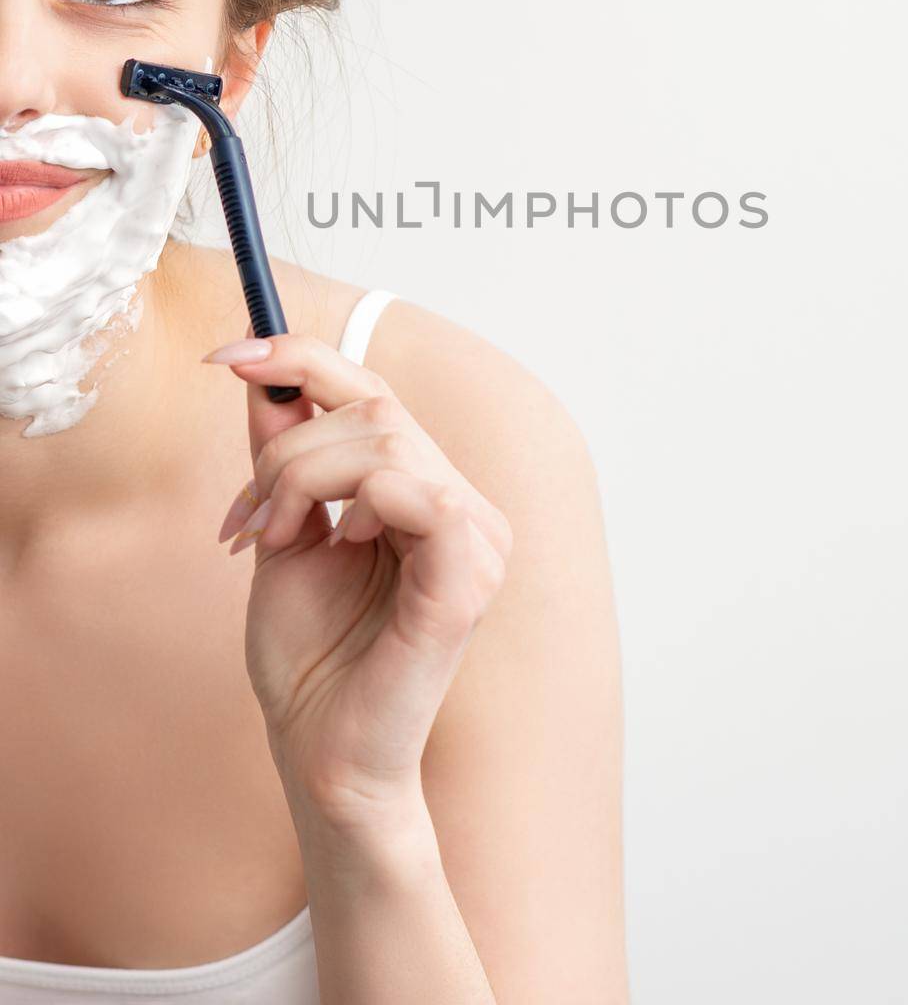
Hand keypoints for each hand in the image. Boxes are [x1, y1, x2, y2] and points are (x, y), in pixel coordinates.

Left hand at [205, 323, 512, 830]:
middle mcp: (463, 505)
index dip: (303, 357)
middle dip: (286, 449)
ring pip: (385, 441)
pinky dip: (357, 502)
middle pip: (374, 408)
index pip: (376, 393)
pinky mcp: (471, 576)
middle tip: (247, 518)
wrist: (319, 755)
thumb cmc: (310, 660)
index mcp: (426, 492)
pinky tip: (339, 542)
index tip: (226, 355)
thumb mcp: (283, 533)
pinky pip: (422, 491)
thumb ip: (284, 457)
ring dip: (302, 478)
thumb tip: (266, 375)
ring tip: (273, 539)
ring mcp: (478, 538)